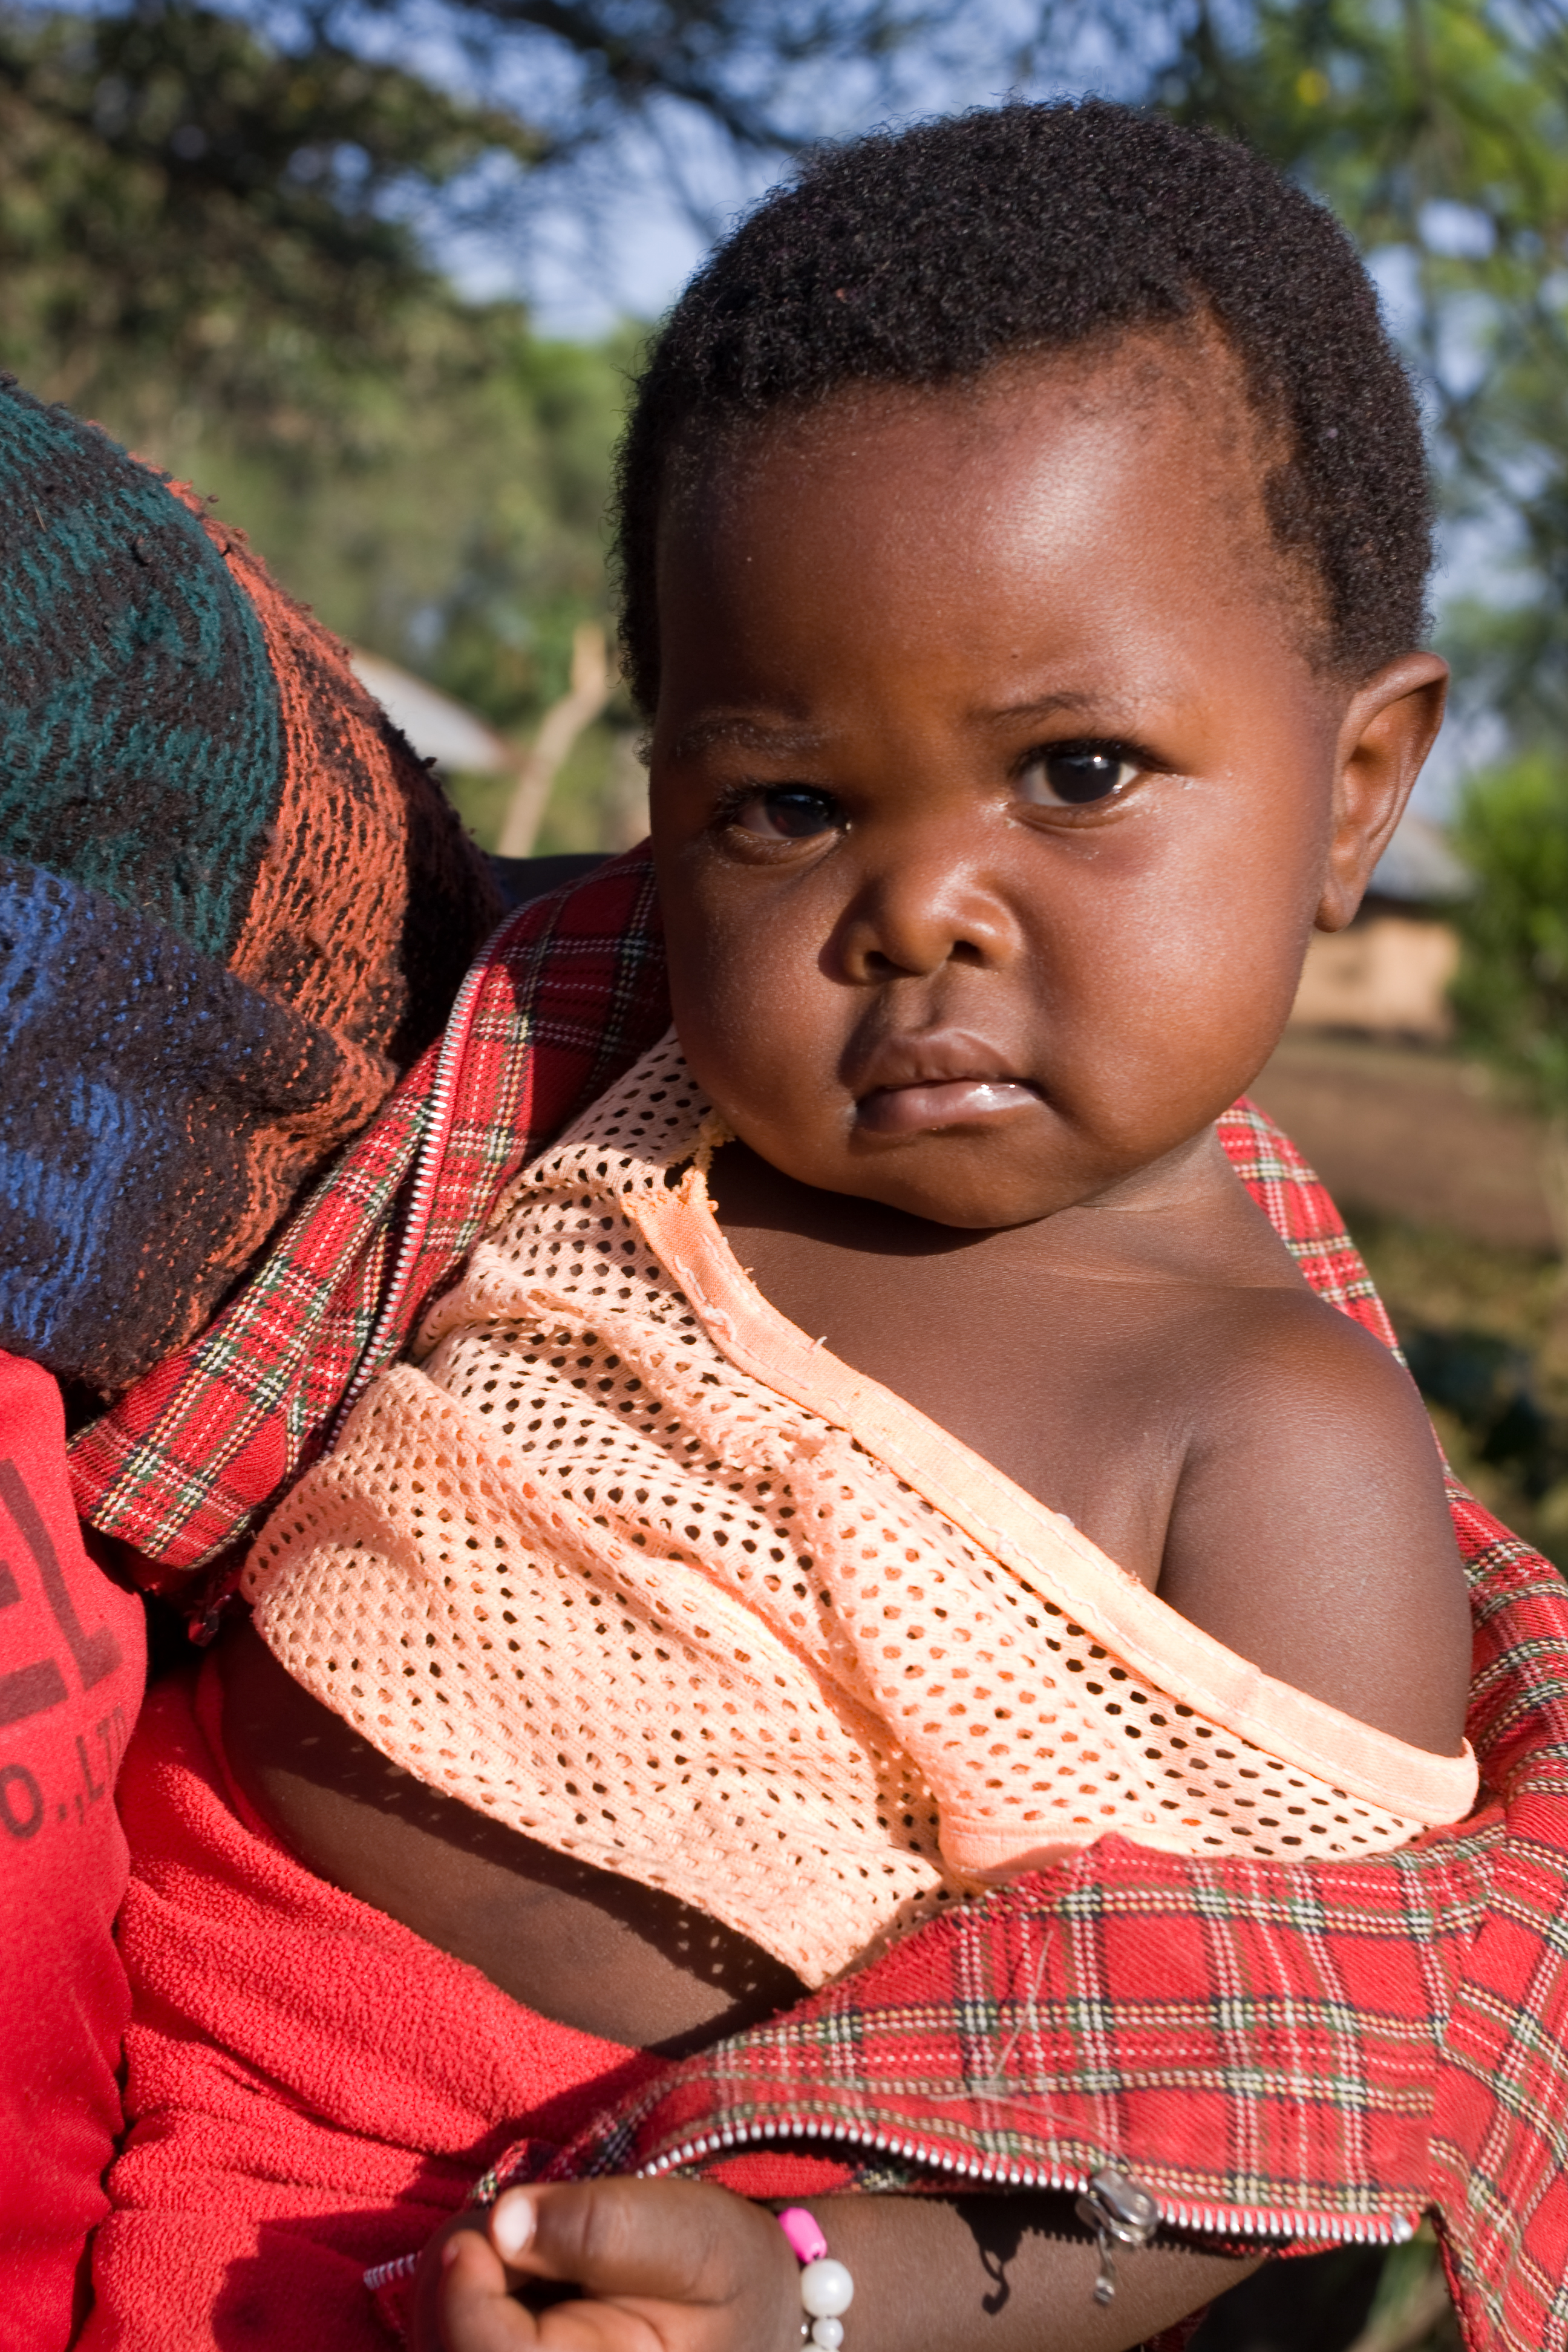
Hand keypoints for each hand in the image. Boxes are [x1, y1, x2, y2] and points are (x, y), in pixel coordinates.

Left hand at [414, 2177, 803, 2351]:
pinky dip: (455, 2304)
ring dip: (450, 2286)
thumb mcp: (692, 2235)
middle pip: (449, 2351)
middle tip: (511, 2221)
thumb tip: (502, 2222)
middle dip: (454, 2278)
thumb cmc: (727, 2276)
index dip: (465, 2297)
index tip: (484, 2227)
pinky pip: (444, 2341)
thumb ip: (603, 2227)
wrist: (749, 2323)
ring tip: (522, 2248)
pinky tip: (510, 2285)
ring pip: (436, 2343)